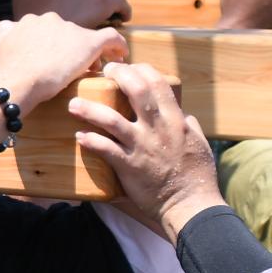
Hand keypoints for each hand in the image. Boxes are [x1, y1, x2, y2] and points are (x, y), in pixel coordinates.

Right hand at [0, 13, 127, 112]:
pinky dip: (118, 45)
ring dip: (90, 51)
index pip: (49, 29)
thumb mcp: (0, 47)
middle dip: (72, 47)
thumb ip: (6, 34)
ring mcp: (71, 29)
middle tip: (74, 66)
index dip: (55, 43)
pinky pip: (111, 37)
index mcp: (32, 20)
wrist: (19, 79)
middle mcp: (52, 19)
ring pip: (86, 37)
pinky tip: (120, 56)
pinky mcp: (89, 41)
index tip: (57, 57)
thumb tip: (6, 25)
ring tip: (95, 67)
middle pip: (69, 32)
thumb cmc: (7, 70)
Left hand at [68, 62, 223, 244]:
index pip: (158, 84)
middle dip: (118, 76)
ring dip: (90, 110)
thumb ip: (188, 124)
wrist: (190, 206)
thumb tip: (181, 112)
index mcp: (176, 120)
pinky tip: (78, 136)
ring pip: (112, 121)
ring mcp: (143, 147)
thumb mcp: (198, 143)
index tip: (125, 67)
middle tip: (101, 72)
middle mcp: (159, 129)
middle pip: (137, 92)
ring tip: (73, 104)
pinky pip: (106, 150)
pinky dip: (90, 141)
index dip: (140, 70)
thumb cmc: (196, 175)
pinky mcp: (129, 166)